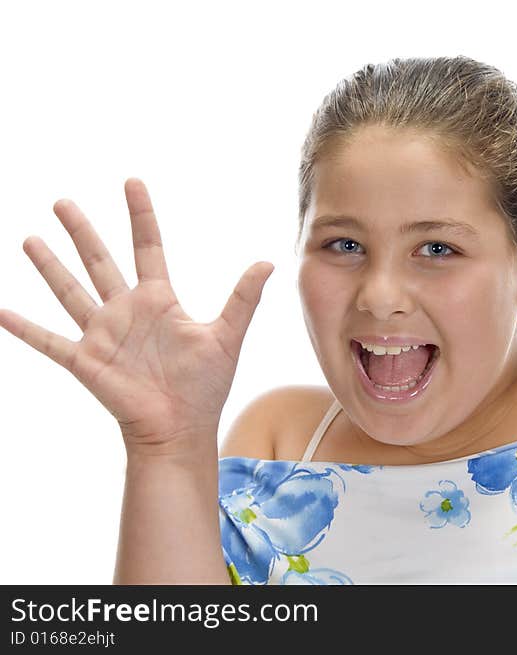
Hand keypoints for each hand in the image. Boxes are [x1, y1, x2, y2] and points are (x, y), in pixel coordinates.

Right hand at [0, 179, 273, 453]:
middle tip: (62, 202)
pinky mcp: (85, 361)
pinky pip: (49, 341)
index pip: (147, 247)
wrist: (181, 428)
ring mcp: (103, 335)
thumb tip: (268, 262)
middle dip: (82, 231)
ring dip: (50, 266)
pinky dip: (25, 328)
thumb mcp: (227, 336)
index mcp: (159, 301)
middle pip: (99, 261)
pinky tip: (2, 310)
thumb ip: (243, 299)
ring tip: (30, 239)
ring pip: (70, 291)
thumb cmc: (205, 386)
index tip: (131, 182)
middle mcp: (126, 311)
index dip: (140, 215)